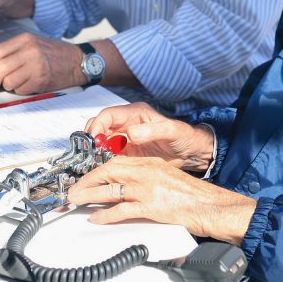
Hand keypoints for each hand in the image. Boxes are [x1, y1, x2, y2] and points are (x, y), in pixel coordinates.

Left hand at [0, 33, 82, 93]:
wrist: (79, 62)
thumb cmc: (57, 54)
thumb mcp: (35, 43)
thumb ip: (15, 51)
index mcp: (26, 39)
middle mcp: (31, 50)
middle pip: (0, 67)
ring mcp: (37, 65)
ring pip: (8, 81)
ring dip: (7, 86)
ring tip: (14, 84)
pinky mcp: (42, 79)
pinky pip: (20, 89)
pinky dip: (20, 91)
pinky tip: (26, 86)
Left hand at [66, 156, 256, 244]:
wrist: (211, 206)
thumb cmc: (192, 196)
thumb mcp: (166, 178)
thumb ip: (146, 178)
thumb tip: (124, 187)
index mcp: (150, 163)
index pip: (115, 161)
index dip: (95, 169)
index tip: (83, 176)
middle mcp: (147, 172)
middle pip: (107, 171)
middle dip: (87, 180)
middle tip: (73, 189)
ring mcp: (148, 189)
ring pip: (110, 189)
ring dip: (89, 195)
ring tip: (76, 201)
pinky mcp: (151, 206)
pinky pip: (121, 210)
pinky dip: (105, 214)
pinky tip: (96, 218)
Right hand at [86, 102, 213, 171]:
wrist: (192, 153)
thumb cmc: (185, 137)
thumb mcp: (172, 131)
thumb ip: (152, 131)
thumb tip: (131, 133)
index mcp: (135, 113)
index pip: (108, 115)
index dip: (98, 125)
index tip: (94, 139)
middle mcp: (127, 124)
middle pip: (100, 126)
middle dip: (92, 138)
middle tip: (90, 152)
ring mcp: (126, 139)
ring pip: (102, 142)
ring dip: (95, 150)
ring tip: (93, 161)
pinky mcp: (127, 153)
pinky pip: (109, 155)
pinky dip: (102, 160)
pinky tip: (102, 168)